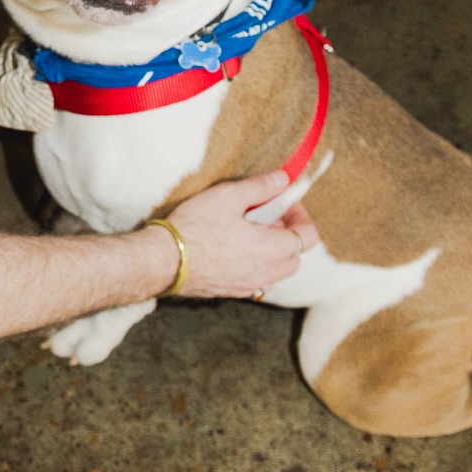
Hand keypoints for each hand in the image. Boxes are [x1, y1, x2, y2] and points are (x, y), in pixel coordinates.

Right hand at [166, 171, 319, 300]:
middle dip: (288, 234)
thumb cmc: (195, 227)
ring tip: (249, 231)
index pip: (308, 237)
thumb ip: (261, 187)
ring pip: (277, 272)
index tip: (283, 202)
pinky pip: (257, 281)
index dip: (301, 216)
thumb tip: (284, 179)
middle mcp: (265, 273)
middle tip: (266, 215)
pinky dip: (256, 265)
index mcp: (271, 249)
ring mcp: (248, 286)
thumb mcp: (228, 196)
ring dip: (273, 252)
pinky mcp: (231, 292)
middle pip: (295, 257)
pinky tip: (234, 249)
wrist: (163, 261)